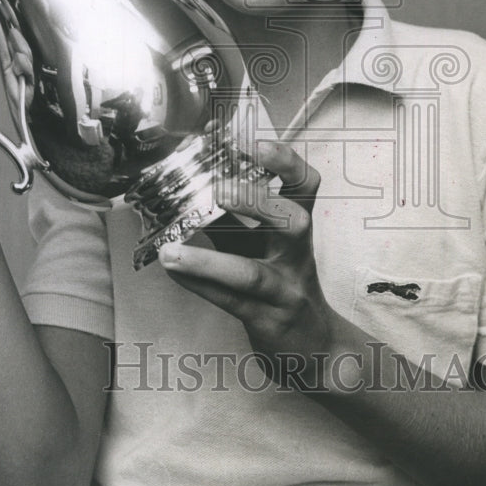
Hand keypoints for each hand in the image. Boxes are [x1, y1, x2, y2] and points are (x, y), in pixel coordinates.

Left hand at [159, 141, 336, 381]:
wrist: (315, 345)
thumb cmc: (279, 281)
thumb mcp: (260, 242)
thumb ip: (231, 214)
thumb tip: (188, 179)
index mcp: (297, 226)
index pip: (305, 184)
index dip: (284, 160)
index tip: (252, 140)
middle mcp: (296, 255)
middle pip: (294, 221)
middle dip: (257, 201)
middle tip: (220, 188)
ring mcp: (284, 291)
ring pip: (252, 275)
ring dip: (208, 262)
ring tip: (170, 251)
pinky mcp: (267, 321)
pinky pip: (230, 303)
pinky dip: (199, 285)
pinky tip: (172, 271)